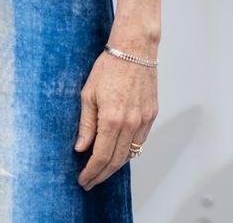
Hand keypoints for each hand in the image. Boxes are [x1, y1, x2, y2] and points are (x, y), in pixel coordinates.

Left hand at [75, 50, 157, 190]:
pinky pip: (140, 142)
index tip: (83, 180)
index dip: (91, 172)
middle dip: (101, 175)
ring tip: (101, 171)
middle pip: (116, 161)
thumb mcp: (88, 94)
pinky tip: (118, 154)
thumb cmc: (109, 67)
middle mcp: (131, 123)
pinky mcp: (151, 115)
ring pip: (130, 154)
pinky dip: (128, 152)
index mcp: (112, 119)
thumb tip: (81, 148)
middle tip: (90, 182)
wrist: (134, 50)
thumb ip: (86, 124)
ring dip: (115, 166)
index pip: (101, 156)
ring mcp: (143, 121)